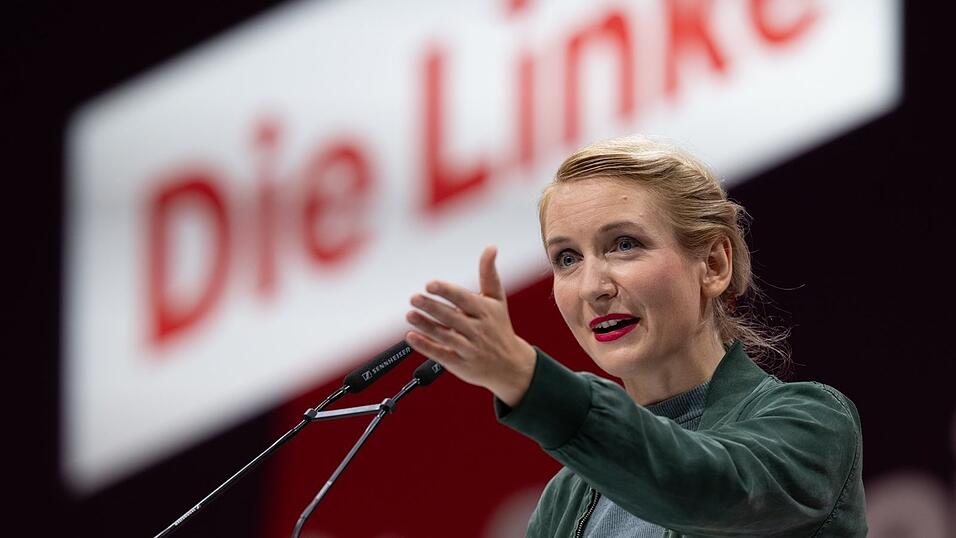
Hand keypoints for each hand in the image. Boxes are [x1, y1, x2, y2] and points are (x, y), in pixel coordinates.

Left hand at [405, 246, 535, 406]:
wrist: (510, 365)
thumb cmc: (499, 327)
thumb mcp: (497, 300)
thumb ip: (489, 274)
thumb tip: (491, 247)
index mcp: (485, 311)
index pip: (463, 298)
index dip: (446, 291)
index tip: (430, 285)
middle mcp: (477, 329)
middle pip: (451, 317)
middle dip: (432, 307)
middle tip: (414, 298)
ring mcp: (469, 348)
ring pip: (445, 335)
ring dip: (425, 325)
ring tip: (409, 315)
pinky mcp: (460, 363)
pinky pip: (441, 355)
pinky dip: (426, 346)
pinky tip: (411, 337)